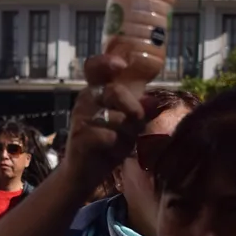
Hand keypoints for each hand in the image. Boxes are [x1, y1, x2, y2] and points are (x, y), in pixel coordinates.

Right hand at [63, 55, 148, 189]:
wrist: (83, 174)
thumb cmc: (106, 145)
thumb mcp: (128, 127)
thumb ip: (141, 112)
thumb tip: (156, 102)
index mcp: (96, 92)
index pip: (94, 68)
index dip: (106, 62)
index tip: (122, 64)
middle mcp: (85, 100)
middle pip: (114, 91)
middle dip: (133, 108)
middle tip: (138, 122)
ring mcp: (80, 118)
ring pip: (114, 117)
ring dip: (126, 133)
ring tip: (123, 143)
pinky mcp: (79, 137)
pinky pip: (109, 136)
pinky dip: (117, 147)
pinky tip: (113, 153)